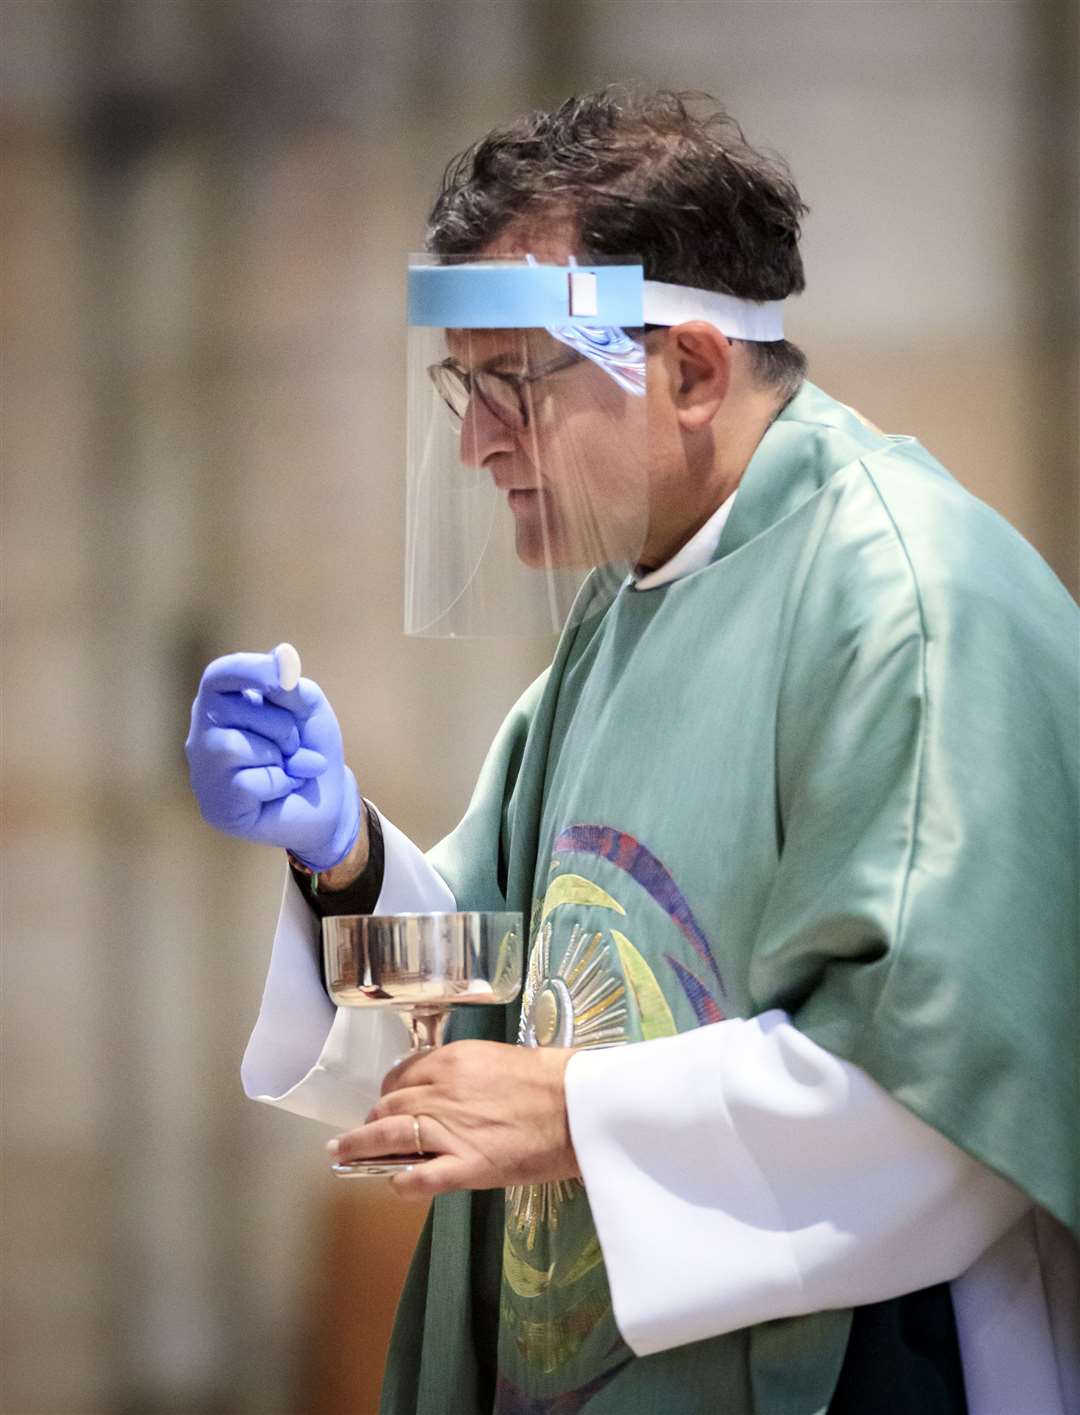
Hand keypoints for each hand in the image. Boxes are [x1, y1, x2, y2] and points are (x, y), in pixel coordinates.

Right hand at [185, 649, 359, 869]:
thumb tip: (282, 654)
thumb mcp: (309, 709)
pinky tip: (278, 793)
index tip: (283, 677)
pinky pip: (248, 781)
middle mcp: (203, 735)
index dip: (248, 670)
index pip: (219, 676)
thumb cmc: (310, 750)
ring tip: (285, 768)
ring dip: (278, 756)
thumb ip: (291, 685)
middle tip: (294, 745)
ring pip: (234, 745)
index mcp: (222, 704)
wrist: (328, 805)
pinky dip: (278, 784)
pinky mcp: (216, 805)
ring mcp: (205, 772)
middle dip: (280, 726)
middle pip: (231, 709)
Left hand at [327, 1041, 579, 1198]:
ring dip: (361, 1147)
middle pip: (389, 1106)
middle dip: (373, 1120)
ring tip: (344, 1155)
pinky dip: (400, 1181)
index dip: (389, 1092)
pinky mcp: (465, 1166)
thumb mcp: (495, 1060)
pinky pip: (419, 1177)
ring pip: (389, 1137)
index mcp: (449, 1062)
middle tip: (366, 1132)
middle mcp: (440, 1092)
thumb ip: (460, 1074)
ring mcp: (449, 1131)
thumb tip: (439, 1090)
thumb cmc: (546, 1079)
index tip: (386, 1103)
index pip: (401, 1076)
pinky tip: (394, 1183)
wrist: (577, 1106)